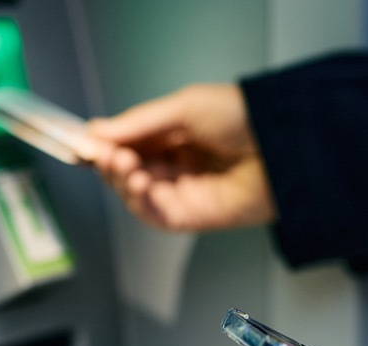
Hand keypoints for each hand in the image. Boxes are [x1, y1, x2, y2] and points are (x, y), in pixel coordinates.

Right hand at [88, 84, 276, 231]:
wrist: (283, 147)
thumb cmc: (246, 119)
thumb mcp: (184, 107)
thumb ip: (139, 123)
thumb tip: (98, 131)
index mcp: (177, 134)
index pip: (130, 143)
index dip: (105, 143)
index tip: (84, 140)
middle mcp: (179, 164)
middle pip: (128, 171)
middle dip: (110, 162)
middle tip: (104, 153)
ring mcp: (185, 192)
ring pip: (136, 194)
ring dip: (121, 180)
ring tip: (123, 164)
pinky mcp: (193, 216)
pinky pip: (155, 215)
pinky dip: (139, 201)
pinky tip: (139, 183)